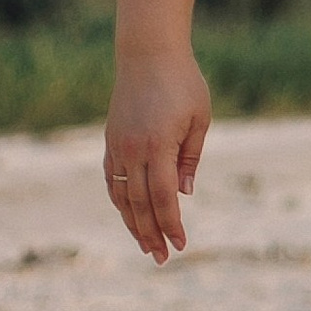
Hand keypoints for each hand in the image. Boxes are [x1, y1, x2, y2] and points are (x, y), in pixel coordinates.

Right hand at [104, 47, 210, 261]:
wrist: (147, 53)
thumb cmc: (182, 83)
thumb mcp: (199, 121)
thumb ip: (190, 159)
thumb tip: (184, 194)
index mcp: (157, 147)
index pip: (164, 198)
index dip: (172, 225)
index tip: (181, 245)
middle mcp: (132, 150)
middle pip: (140, 204)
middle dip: (152, 234)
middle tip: (162, 258)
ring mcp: (118, 146)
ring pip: (122, 195)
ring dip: (133, 223)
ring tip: (146, 245)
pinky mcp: (111, 140)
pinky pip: (113, 179)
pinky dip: (120, 200)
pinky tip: (129, 215)